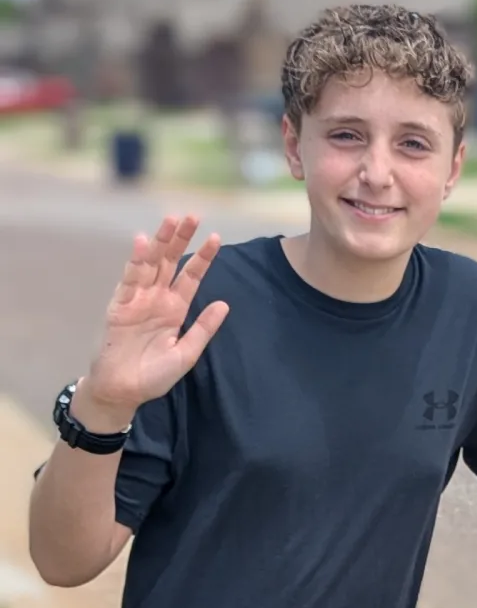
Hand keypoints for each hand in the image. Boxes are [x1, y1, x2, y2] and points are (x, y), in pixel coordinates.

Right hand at [78, 215, 228, 424]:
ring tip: (170, 220)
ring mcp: (137, 300)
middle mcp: (157, 299)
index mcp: (175, 309)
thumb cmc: (154, 376)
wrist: (123, 391)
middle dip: (180, 238)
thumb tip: (224, 304)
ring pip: (150, 264)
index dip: (202, 258)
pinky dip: (136, 261)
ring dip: (160, 242)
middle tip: (192, 216)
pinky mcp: (120, 305)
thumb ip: (203, 329)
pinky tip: (144, 243)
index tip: (215, 238)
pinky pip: (129, 280)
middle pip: (170, 262)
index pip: (190, 277)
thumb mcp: (186, 354)